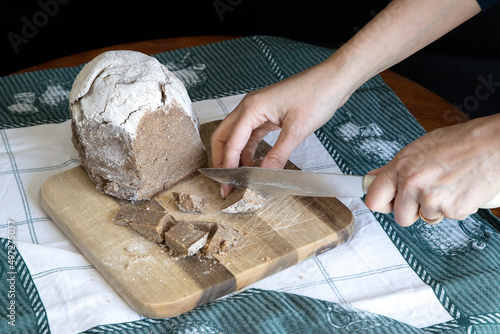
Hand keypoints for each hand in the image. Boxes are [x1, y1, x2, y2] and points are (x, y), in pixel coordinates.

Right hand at [210, 60, 350, 197]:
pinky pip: (250, 134)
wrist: (333, 80)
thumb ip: (278, 155)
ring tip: (240, 177)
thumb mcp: (297, 130)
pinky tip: (253, 164)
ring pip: (236, 136)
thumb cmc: (317, 95)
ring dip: (234, 156)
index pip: (231, 142)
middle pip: (224, 136)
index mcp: (252, 107)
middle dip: (221, 160)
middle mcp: (249, 107)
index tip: (227, 186)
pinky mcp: (267, 114)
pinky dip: (248, 150)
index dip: (227, 166)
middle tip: (226, 183)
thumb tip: (264, 175)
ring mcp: (258, 110)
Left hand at [364, 113, 499, 225]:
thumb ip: (395, 168)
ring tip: (449, 185)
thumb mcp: (419, 149)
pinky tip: (461, 189)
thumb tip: (373, 178)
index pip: (374, 199)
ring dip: (436, 207)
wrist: (494, 144)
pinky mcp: (452, 210)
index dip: (382, 204)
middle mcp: (412, 183)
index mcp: (401, 166)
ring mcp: (431, 198)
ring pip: (425, 218)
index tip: (387, 203)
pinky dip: (455, 208)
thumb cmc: (461, 142)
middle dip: (412, 210)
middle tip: (427, 193)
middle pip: (400, 217)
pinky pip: (447, 217)